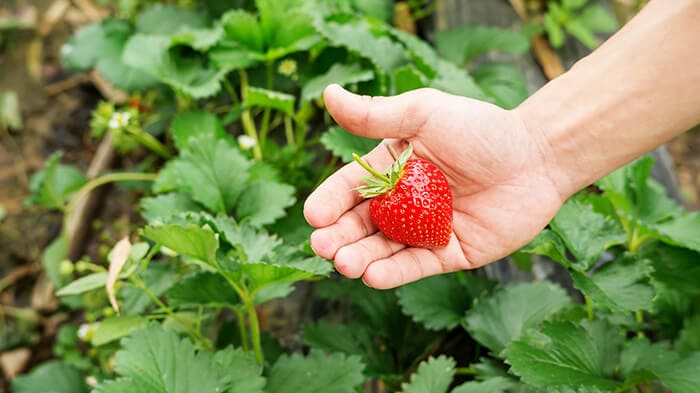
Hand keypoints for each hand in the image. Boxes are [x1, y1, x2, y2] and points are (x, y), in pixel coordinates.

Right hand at [304, 85, 564, 288]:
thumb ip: (375, 114)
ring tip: (344, 264)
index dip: (330, 202)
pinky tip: (373, 276)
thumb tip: (326, 95)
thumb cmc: (481, 129)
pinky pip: (416, 266)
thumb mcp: (425, 114)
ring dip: (360, 259)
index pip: (350, 187)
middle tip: (323, 247)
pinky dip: (393, 274)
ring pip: (383, 250)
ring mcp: (423, 231)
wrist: (537, 157)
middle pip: (360, 224)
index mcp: (390, 169)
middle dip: (338, 237)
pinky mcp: (448, 254)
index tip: (313, 216)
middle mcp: (402, 202)